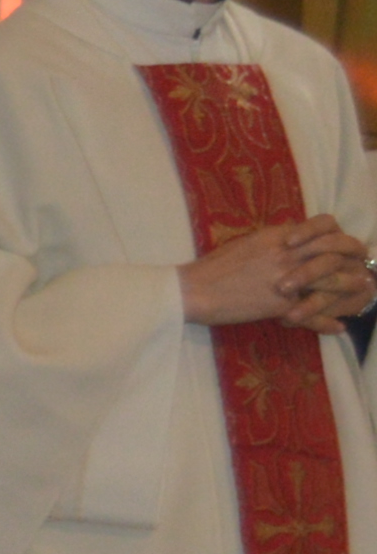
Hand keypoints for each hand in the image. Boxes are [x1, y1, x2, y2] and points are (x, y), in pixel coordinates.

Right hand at [184, 218, 374, 326]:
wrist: (194, 290)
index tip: (344, 242)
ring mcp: (287, 278)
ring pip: (331, 278)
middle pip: (335, 247)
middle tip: (362, 259)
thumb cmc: (213, 267)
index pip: (322, 226)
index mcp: (278, 236)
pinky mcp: (280, 304)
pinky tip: (338, 327)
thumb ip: (273, 242)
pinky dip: (327, 322)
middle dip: (354, 252)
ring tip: (362, 288)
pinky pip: (311, 313)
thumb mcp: (246, 244)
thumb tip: (289, 241)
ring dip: (350, 284)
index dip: (339, 233)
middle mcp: (287, 254)